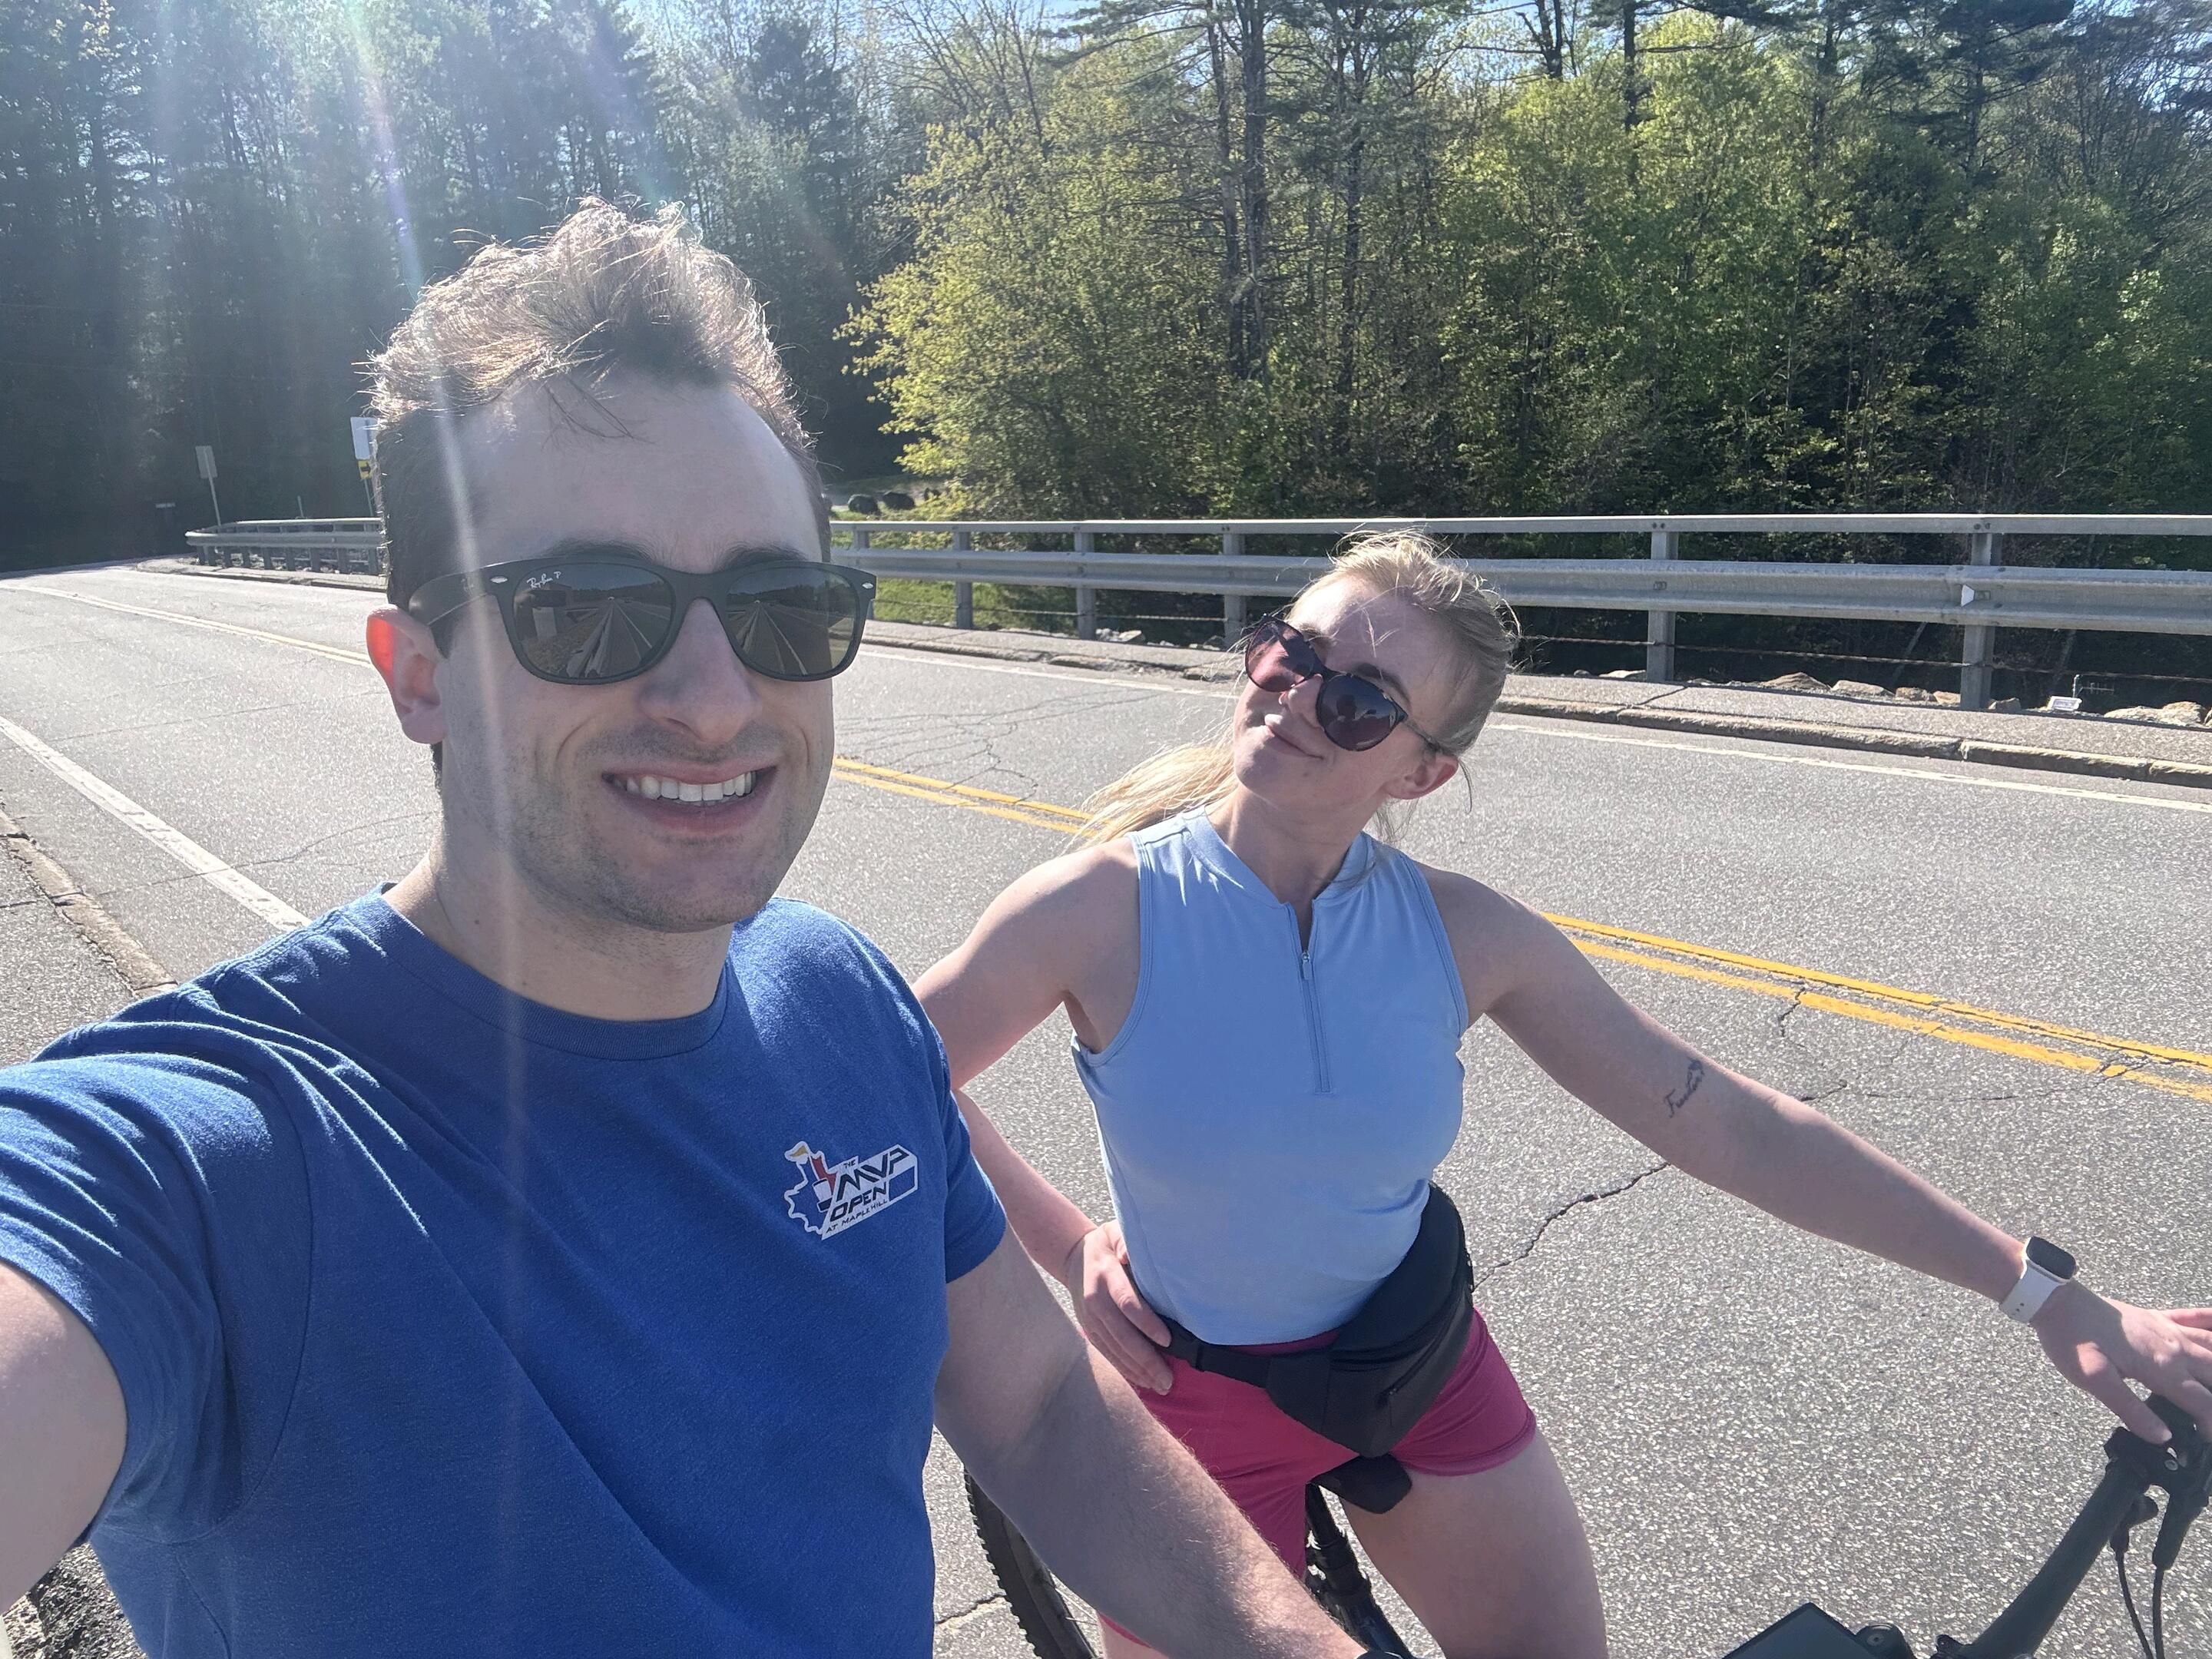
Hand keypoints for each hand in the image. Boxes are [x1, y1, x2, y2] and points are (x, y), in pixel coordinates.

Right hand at [1061, 1222, 1174, 1394]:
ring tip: (1162, 1385)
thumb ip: (1124, 1241)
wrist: (1072, 1257)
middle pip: (1123, 1335)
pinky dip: (1125, 1368)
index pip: (1127, 1303)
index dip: (1147, 1323)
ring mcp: (1090, 1320)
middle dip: (1147, 1359)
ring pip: (1115, 1349)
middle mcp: (1095, 1301)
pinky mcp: (1089, 1330)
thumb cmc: (1106, 1244)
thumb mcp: (1115, 1232)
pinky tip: (1142, 1381)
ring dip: (1138, 1370)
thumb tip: (1129, 1254)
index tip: (1168, 1340)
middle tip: (1169, 1379)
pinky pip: (1107, 1353)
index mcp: (1105, 1276)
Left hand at [2032, 1284, 2211, 1441]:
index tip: (2207, 1442)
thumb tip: (2161, 1436)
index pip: (2202, 1402)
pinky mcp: (2158, 1319)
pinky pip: (2197, 1318)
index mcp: (2161, 1365)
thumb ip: (2130, 1409)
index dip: (2211, 1426)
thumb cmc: (2071, 1338)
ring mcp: (2168, 1330)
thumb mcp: (2094, 1380)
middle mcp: (2174, 1346)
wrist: (2057, 1301)